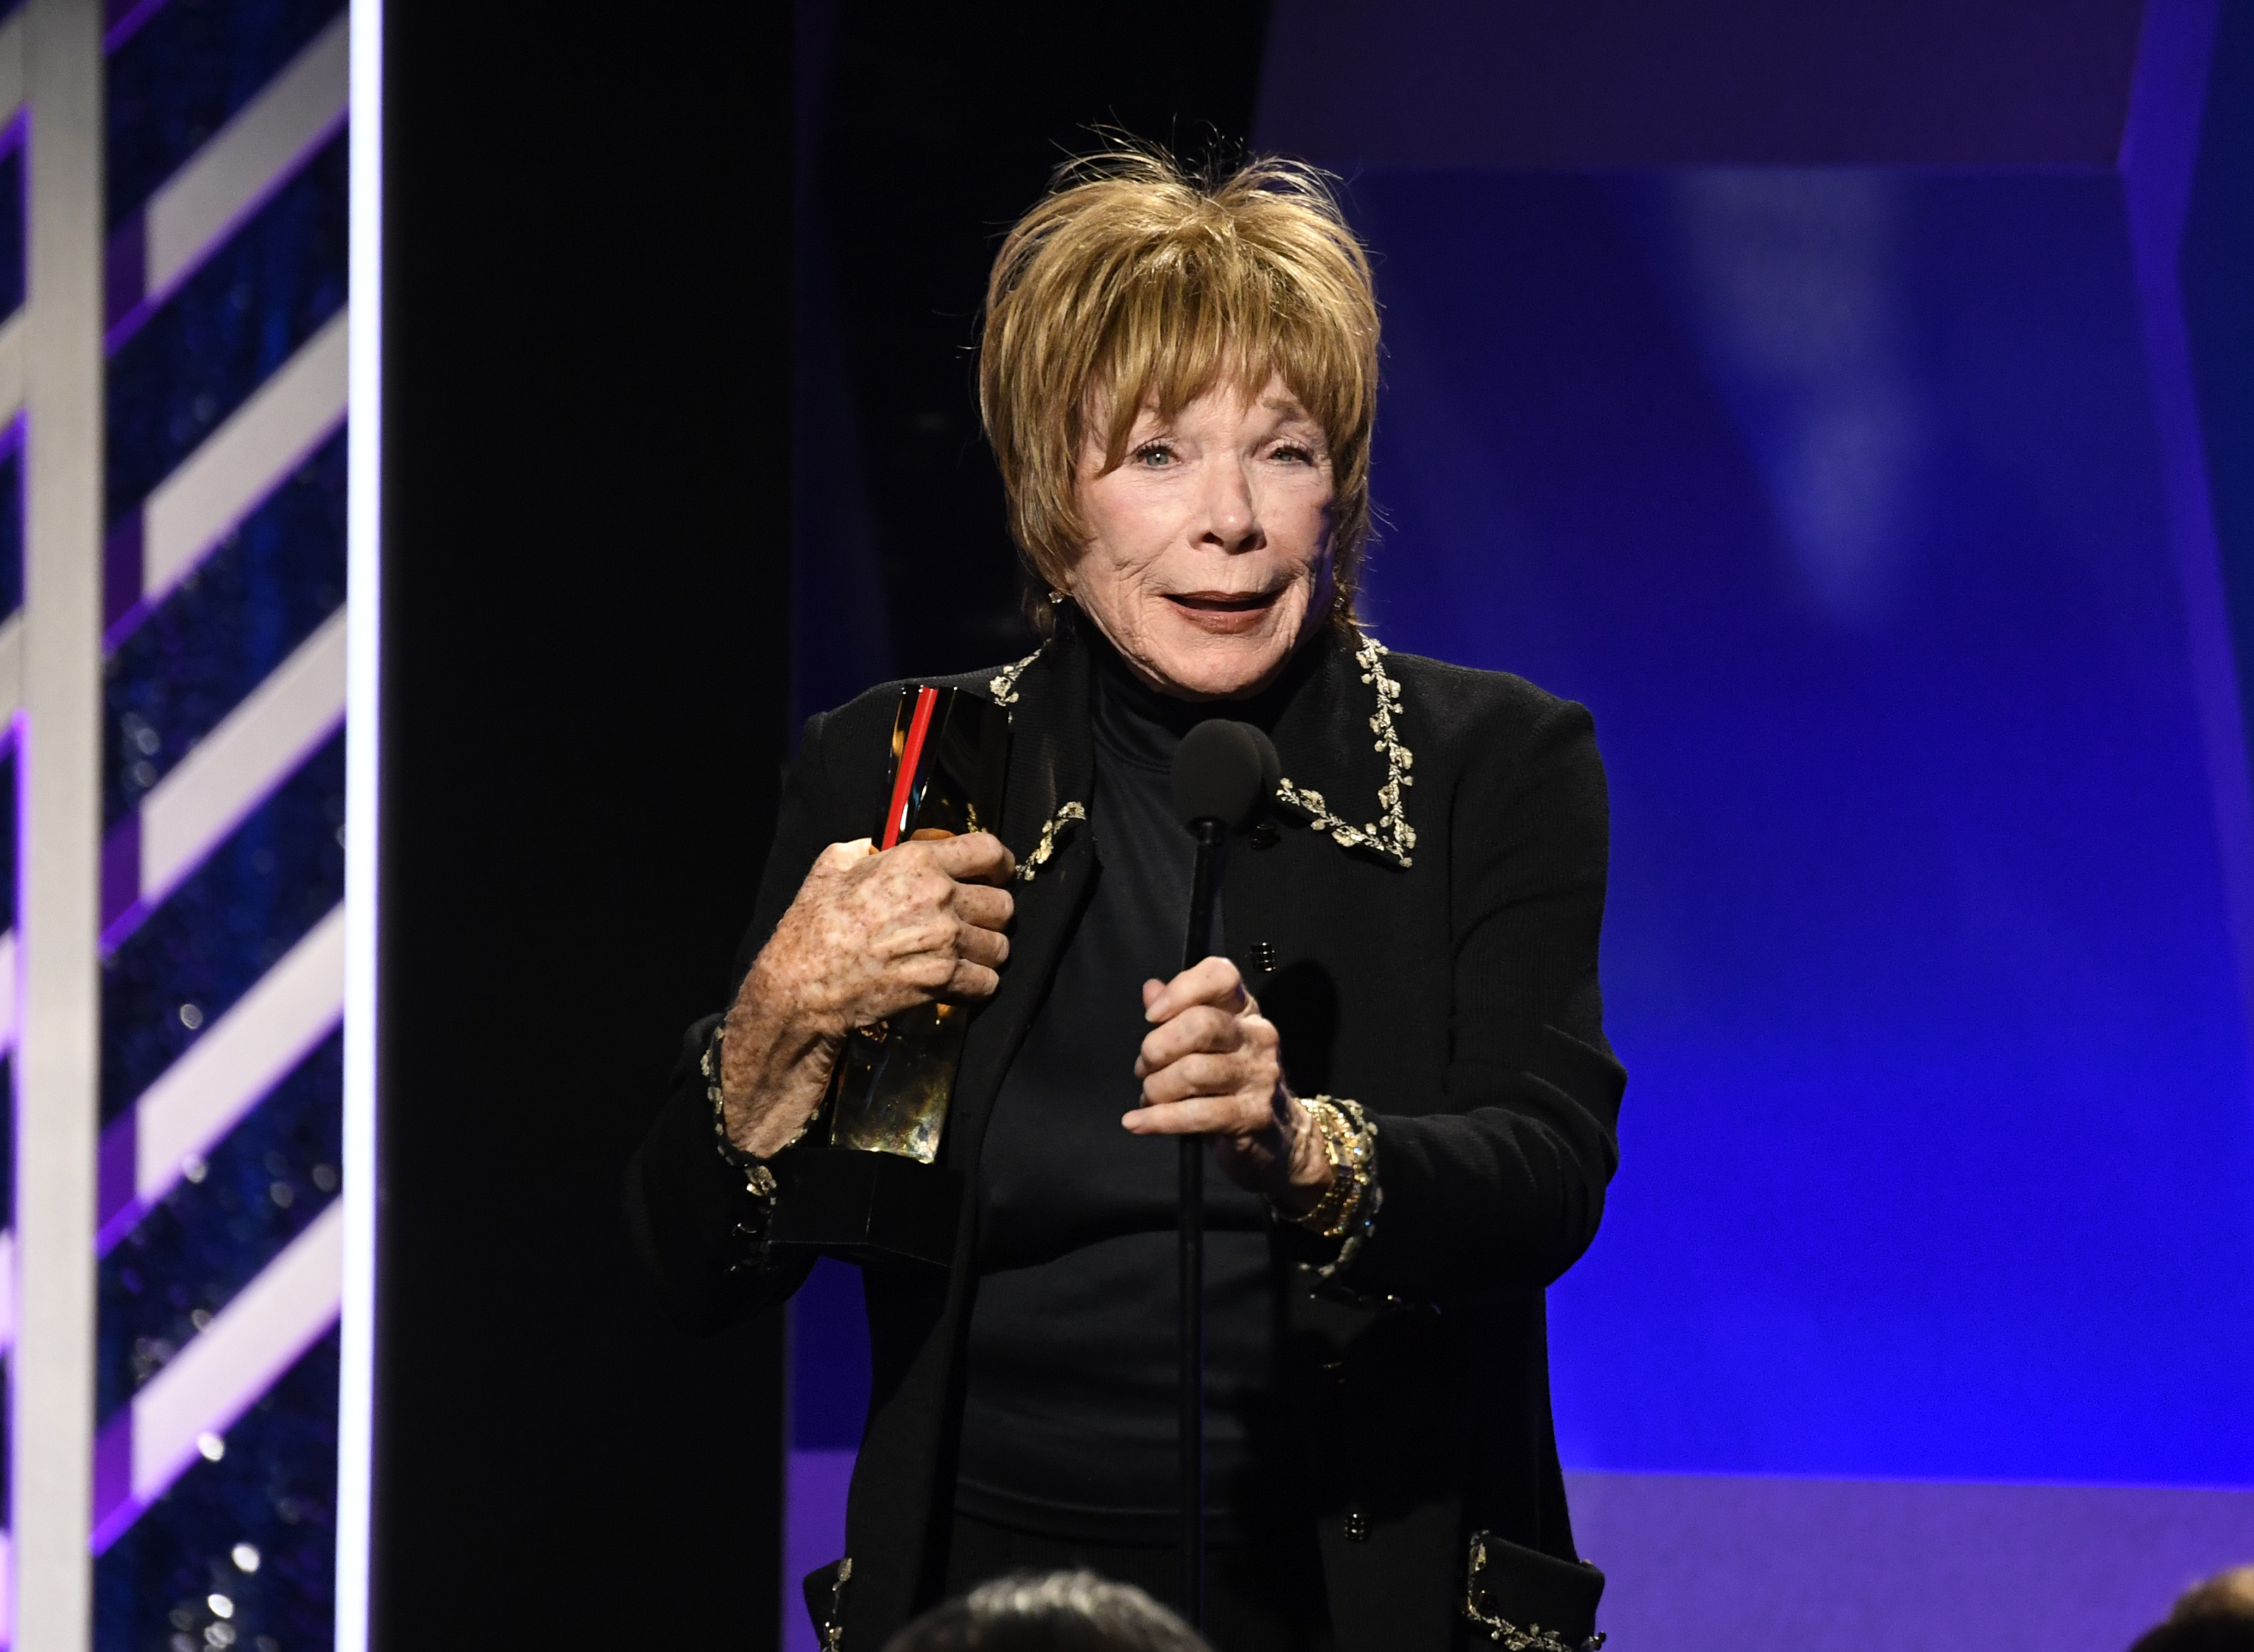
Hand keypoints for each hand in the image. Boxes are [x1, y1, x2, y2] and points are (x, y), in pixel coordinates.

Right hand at [721, 832, 1016, 1155]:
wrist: (805, 986)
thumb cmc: (813, 928)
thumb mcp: (831, 867)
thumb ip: (864, 849)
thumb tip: (878, 846)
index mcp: (916, 861)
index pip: (989, 851)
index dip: (1000, 864)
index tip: (997, 874)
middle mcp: (939, 896)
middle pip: (1002, 903)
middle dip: (991, 914)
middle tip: (973, 923)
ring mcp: (945, 940)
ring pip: (1000, 945)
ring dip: (986, 952)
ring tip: (964, 956)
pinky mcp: (944, 980)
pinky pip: (988, 982)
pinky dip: (978, 986)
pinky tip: (958, 983)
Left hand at [1124, 956, 1332, 1211]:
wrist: (1278, 1138)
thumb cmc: (1232, 1085)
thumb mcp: (1210, 1045)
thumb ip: (1179, 1015)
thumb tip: (1151, 989)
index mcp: (1245, 1010)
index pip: (1220, 975)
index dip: (1182, 989)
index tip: (1153, 1016)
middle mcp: (1257, 1035)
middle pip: (1200, 1024)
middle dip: (1157, 1047)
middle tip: (1144, 1067)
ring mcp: (1260, 1075)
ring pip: (1193, 1072)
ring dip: (1156, 1088)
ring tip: (1150, 1096)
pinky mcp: (1254, 1115)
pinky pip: (1196, 1114)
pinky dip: (1157, 1120)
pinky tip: (1137, 1122)